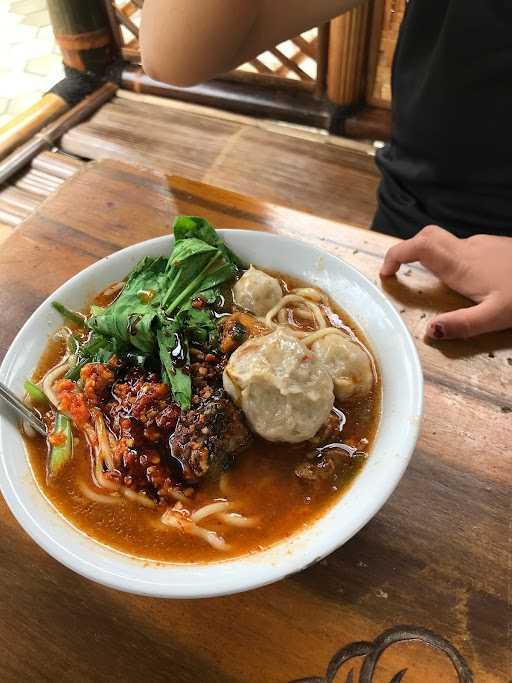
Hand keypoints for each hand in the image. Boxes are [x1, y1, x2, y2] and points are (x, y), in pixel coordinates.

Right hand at [380, 225, 511, 339]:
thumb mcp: (497, 317)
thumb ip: (461, 325)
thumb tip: (429, 332)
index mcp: (462, 265)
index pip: (418, 247)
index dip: (395, 255)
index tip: (385, 273)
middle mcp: (468, 249)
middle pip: (427, 236)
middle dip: (406, 249)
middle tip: (396, 271)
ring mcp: (482, 245)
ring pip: (445, 242)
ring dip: (427, 254)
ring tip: (426, 280)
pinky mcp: (495, 247)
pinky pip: (462, 248)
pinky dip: (448, 259)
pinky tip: (461, 281)